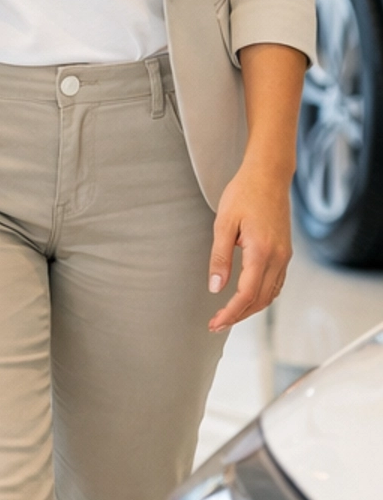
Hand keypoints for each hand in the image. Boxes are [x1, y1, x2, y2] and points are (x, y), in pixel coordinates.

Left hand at [208, 157, 292, 332]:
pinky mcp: (285, 252)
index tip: (215, 323)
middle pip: (260, 300)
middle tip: (217, 324)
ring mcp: (285, 256)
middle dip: (238, 316)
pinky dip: (262, 296)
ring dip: (250, 309)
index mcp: (262, 252)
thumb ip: (219, 257)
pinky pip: (276, 283)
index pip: (246, 294)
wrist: (268, 175)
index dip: (230, 313)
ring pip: (270, 294)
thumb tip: (215, 287)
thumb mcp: (224, 223)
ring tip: (229, 315)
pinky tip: (247, 298)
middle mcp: (278, 258)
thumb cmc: (244, 194)